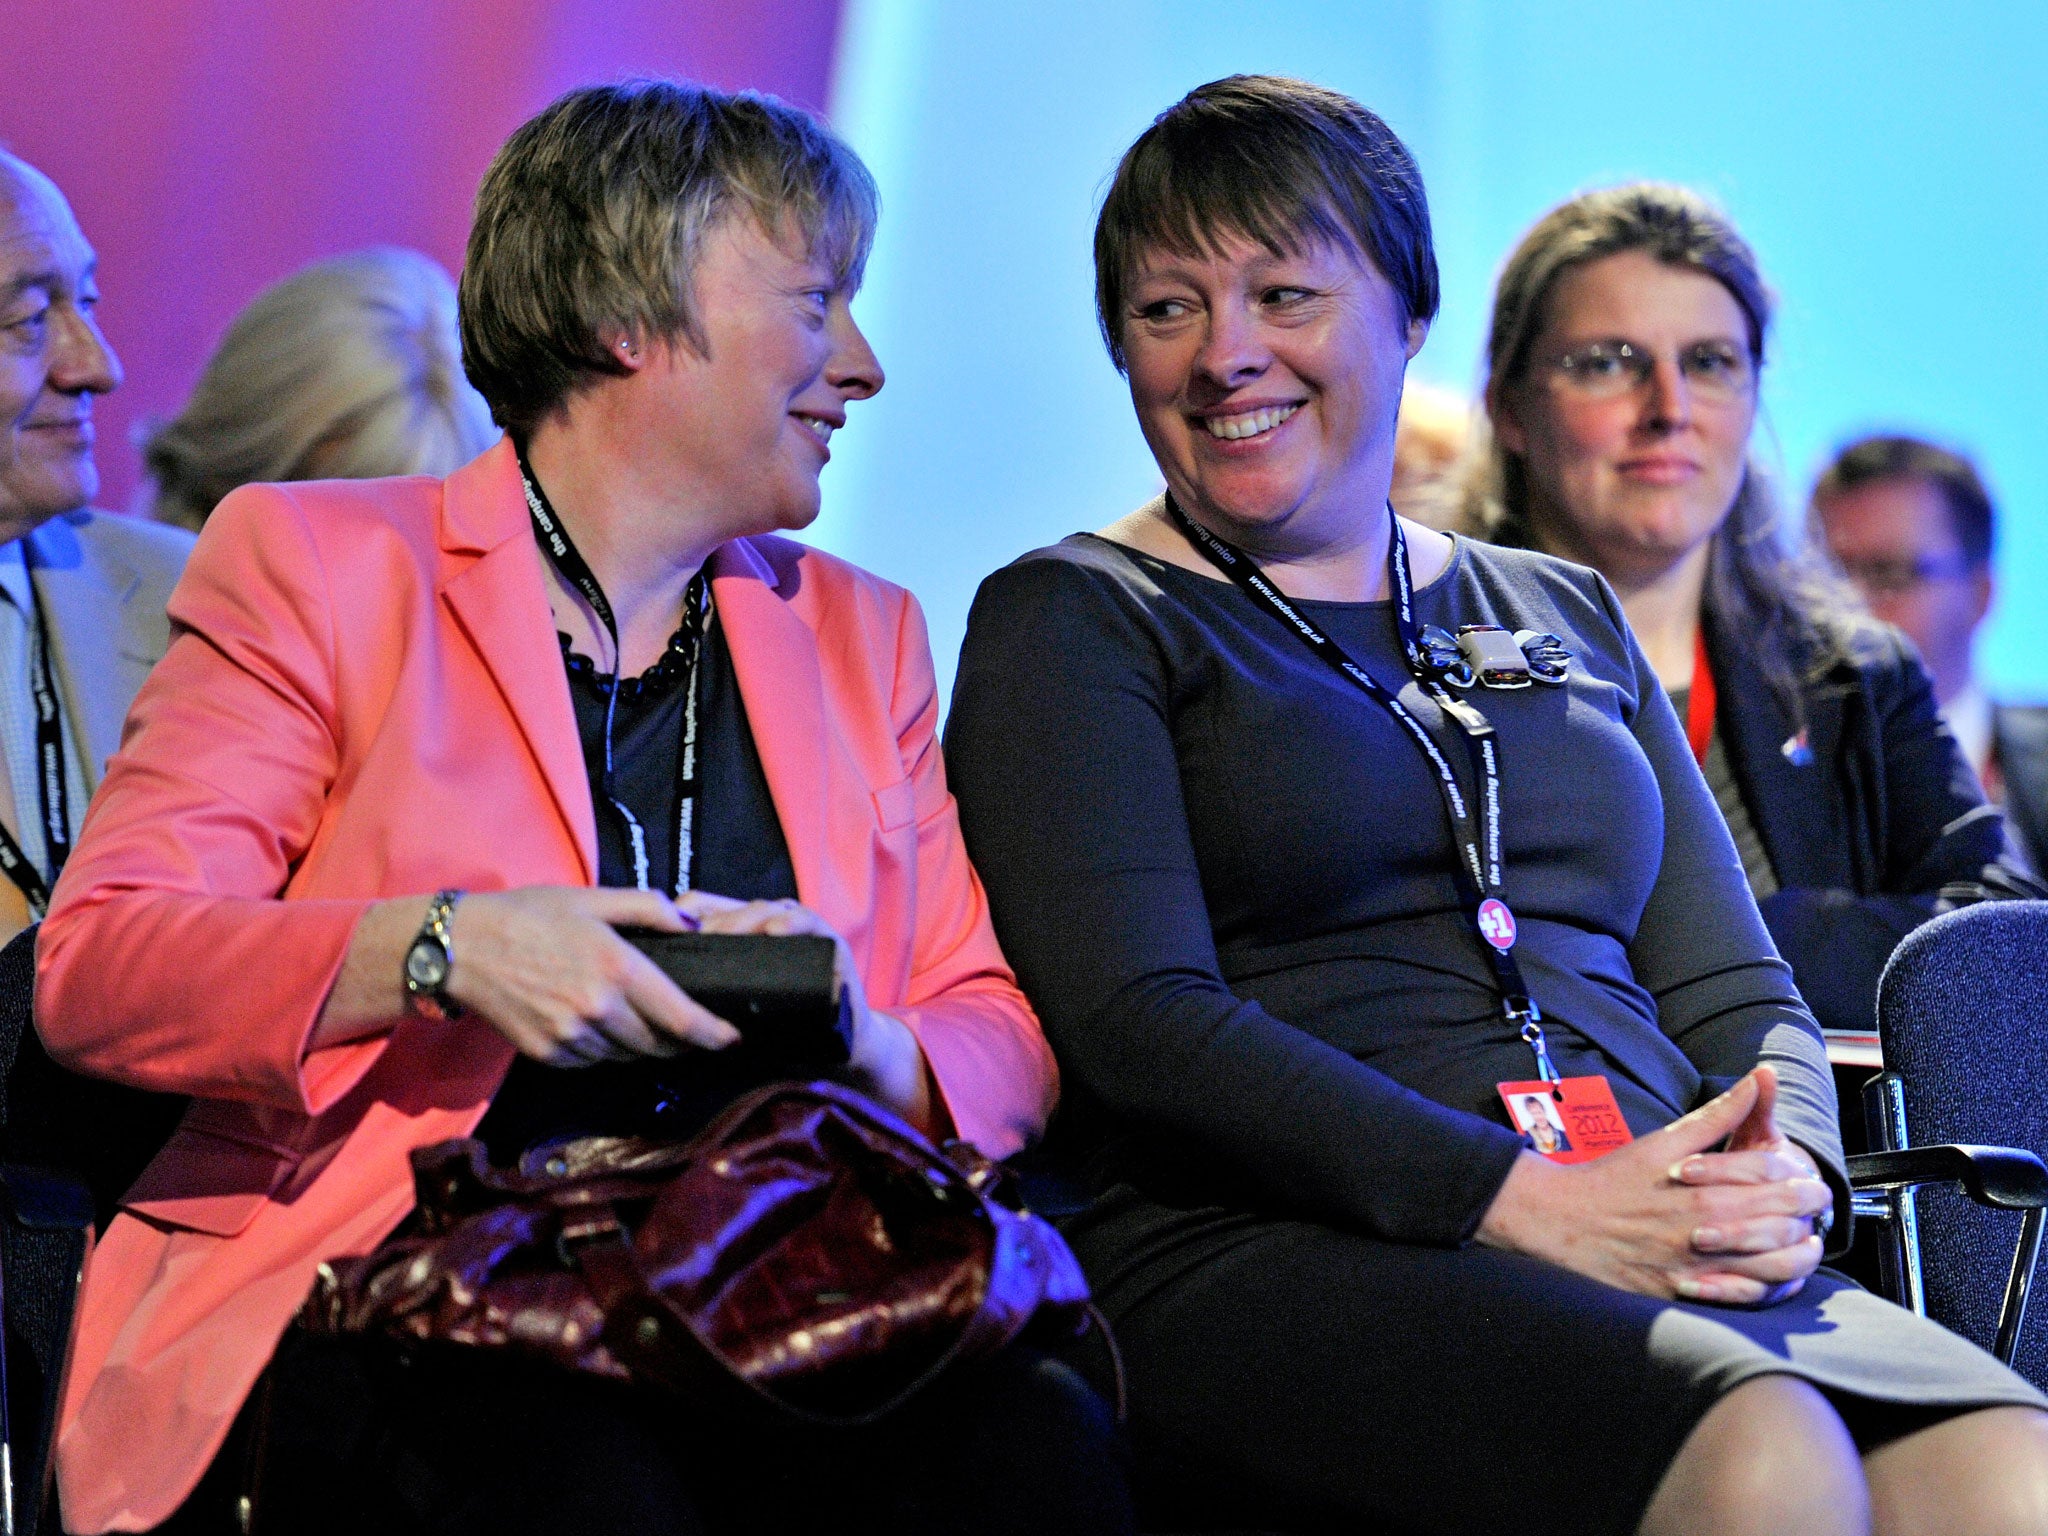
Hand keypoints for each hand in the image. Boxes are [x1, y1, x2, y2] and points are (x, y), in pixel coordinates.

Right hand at [446, 887, 739, 1065]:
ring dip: (639, 1044)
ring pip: (626, 1055)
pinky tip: (596, 1024)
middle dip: (678, 1041)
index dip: (712, 1033)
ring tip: (638, 1021)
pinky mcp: (548, 1054)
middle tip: (686, 1028)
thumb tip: (691, 924)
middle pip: (658, 1045)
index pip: (681, 1018)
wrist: (462, 948)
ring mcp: (571, 1037)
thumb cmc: (531, 916)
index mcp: (618, 968)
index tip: (731, 1037)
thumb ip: (648, 908)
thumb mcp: (593, 898)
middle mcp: (599, 1009)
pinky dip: (603, 1049)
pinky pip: (592, 1061)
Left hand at [677, 892, 934, 1130]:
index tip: (660, 939)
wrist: (839, 1051)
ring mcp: (799, 930)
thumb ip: (707, 997)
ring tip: (723, 936)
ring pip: (765, 910)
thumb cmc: (782, 1033)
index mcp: (742, 936)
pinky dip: (791, 924)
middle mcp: (769, 925)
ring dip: (743, 920)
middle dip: (708, 923)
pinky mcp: (828, 941)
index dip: (678, 919)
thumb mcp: (735, 1012)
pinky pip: (808, 923)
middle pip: (730, 908)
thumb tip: (657, 1000)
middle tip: (689, 941)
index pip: (702, 910)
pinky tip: (775, 931)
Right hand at [1476, 1067, 1829, 1305]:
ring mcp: (1694, 1266)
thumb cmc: (1612, 1179)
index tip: (1806, 1174)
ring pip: (1769, 1268)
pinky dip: (1768, 1291)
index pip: (1772, 1179)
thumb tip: (1756, 1080)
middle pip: (1778, 1221)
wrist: (1560, 1220)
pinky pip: (1740, 1300)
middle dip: (1807, 1210)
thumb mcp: (1663, 1141)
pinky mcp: (1682, 1294)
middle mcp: (1702, 1228)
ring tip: (1806, 1243)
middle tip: (1817, 1203)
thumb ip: (1716, 1116)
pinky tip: (1777, 1280)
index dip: (1798, 1174)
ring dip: (1797, 1255)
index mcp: (1702, 1188)